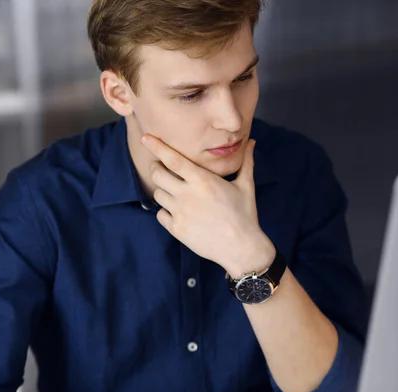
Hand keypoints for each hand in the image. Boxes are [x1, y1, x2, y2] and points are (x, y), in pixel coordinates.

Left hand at [141, 135, 274, 277]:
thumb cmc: (245, 215)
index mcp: (203, 180)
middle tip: (162, 168)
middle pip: (158, 174)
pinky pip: (160, 214)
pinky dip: (165, 211)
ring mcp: (180, 213)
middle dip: (157, 168)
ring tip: (174, 191)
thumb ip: (246, 162)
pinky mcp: (177, 229)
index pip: (172, 159)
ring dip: (163, 190)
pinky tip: (178, 211)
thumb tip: (251, 141)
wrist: (242, 248)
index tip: (146, 137)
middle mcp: (187, 195)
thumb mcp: (246, 186)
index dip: (157, 146)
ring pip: (157, 194)